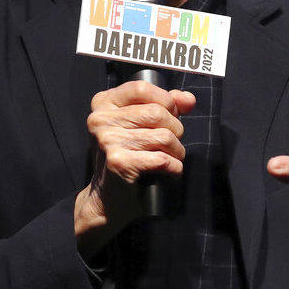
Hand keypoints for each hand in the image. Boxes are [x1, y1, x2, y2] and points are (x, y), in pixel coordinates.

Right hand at [74, 80, 195, 256]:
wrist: (107, 200)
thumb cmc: (127, 157)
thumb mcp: (141, 125)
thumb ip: (164, 106)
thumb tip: (187, 99)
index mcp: (103, 103)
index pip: (141, 88)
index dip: (165, 100)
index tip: (170, 114)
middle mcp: (100, 119)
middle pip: (157, 112)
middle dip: (174, 130)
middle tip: (170, 144)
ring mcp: (107, 140)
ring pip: (163, 136)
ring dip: (176, 151)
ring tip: (170, 158)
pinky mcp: (118, 162)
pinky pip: (162, 159)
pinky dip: (174, 167)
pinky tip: (168, 171)